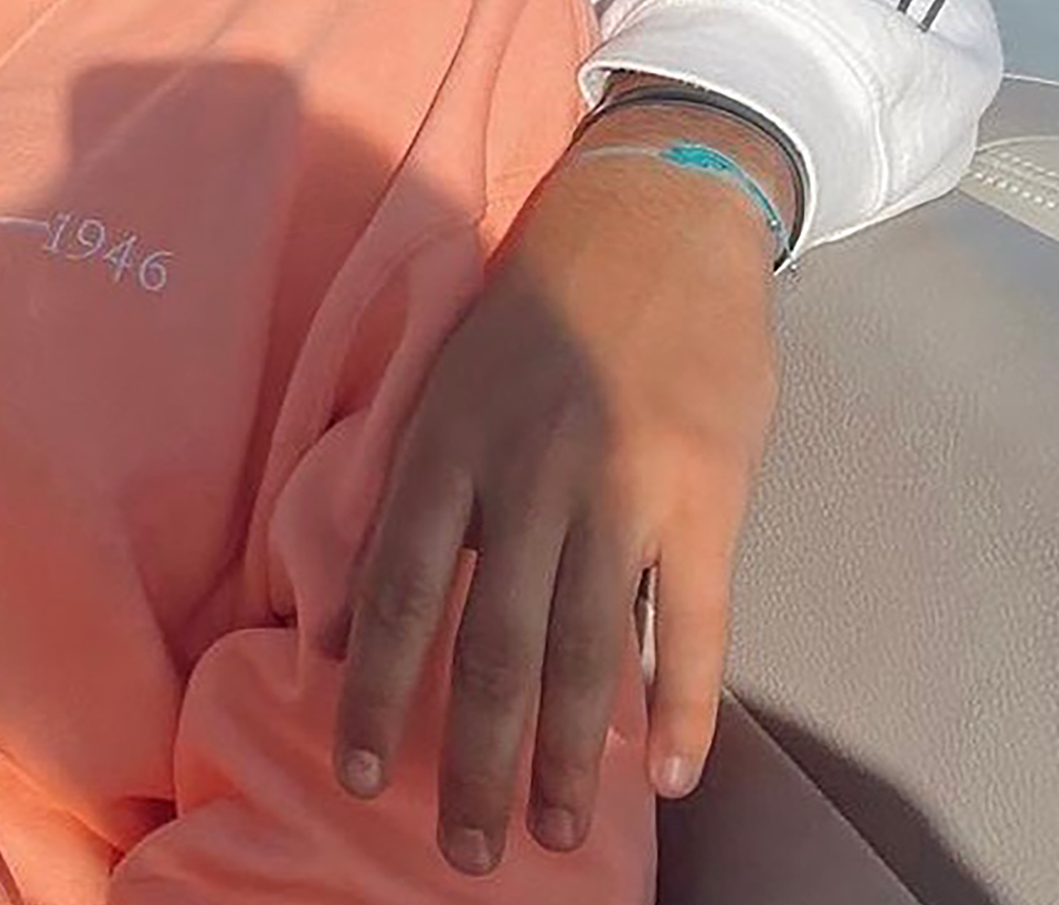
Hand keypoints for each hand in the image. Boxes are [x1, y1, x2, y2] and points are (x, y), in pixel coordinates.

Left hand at [330, 118, 779, 873]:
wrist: (656, 217)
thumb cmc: (535, 306)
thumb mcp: (446, 381)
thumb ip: (413, 489)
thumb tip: (356, 611)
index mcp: (447, 442)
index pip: (394, 587)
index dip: (369, 688)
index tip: (351, 773)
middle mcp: (526, 472)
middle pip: (490, 644)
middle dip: (470, 760)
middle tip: (462, 855)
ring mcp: (622, 485)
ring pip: (586, 651)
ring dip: (566, 758)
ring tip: (550, 834)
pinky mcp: (706, 493)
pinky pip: (696, 623)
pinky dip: (682, 707)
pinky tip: (669, 779)